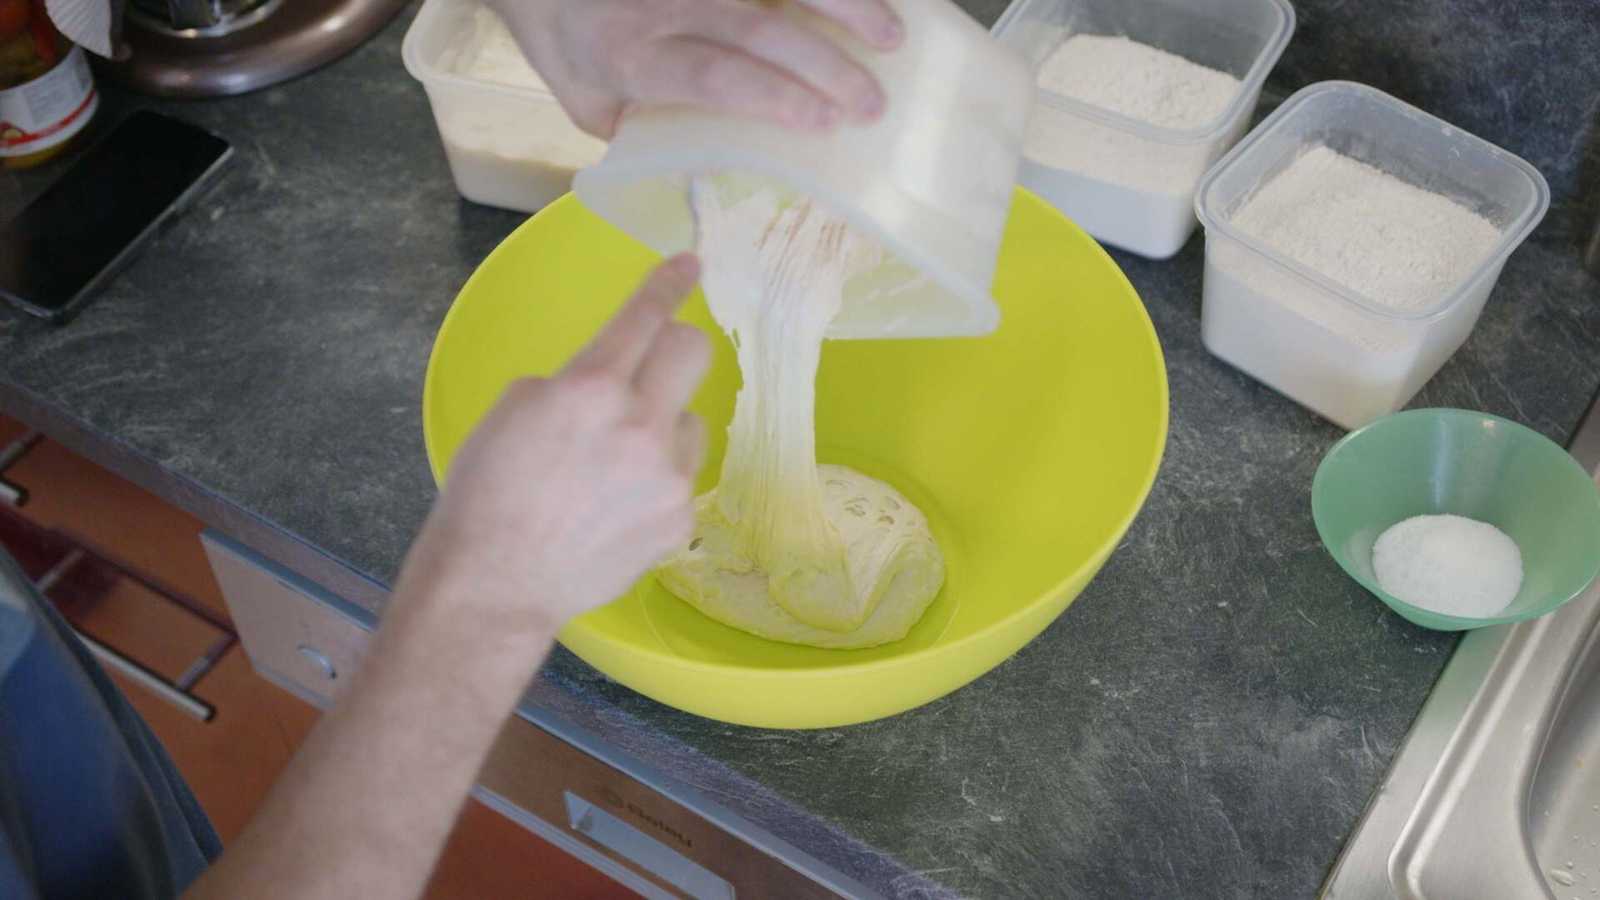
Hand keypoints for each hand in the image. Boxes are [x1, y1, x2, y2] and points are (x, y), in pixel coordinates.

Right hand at [411, 254, 710, 630]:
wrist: (498, 583)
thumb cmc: (488, 491)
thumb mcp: (514, 409)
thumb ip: (574, 381)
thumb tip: (613, 374)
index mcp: (591, 388)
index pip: (645, 316)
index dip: (669, 283)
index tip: (689, 264)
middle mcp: (642, 425)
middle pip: (694, 352)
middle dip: (674, 346)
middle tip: (652, 363)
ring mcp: (669, 476)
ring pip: (692, 419)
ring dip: (663, 424)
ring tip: (615, 463)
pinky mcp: (680, 517)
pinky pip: (683, 474)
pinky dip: (657, 478)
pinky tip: (616, 506)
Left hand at [490, 0, 903, 137]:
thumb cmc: (563, 40)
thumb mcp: (585, 102)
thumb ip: (640, 130)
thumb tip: (704, 170)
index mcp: (635, 56)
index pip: (716, 75)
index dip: (775, 96)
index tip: (825, 122)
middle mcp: (666, 3)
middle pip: (762, 29)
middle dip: (827, 66)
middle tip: (874, 103)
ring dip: (843, 4)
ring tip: (893, 33)